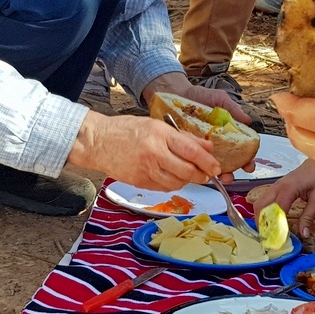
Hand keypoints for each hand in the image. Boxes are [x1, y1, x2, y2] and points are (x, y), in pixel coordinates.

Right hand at [68, 111, 221, 190]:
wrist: (98, 141)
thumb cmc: (127, 130)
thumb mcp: (157, 126)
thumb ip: (184, 138)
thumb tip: (207, 147)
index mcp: (160, 135)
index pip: (191, 151)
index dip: (207, 162)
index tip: (216, 167)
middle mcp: (154, 153)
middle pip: (187, 171)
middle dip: (201, 175)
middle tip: (206, 174)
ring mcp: (146, 170)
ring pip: (177, 183)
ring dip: (187, 180)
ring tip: (187, 173)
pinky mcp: (140, 182)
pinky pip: (164, 187)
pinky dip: (172, 184)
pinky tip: (171, 176)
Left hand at [141, 71, 254, 176]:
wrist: (176, 94)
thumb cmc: (198, 96)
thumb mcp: (218, 99)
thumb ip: (233, 109)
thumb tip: (247, 120)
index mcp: (227, 134)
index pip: (241, 151)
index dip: (246, 160)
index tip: (248, 165)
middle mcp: (216, 144)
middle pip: (229, 163)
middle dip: (232, 172)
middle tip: (230, 175)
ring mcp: (201, 148)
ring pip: (211, 166)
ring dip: (217, 174)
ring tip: (218, 176)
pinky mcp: (187, 149)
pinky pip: (192, 162)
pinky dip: (197, 168)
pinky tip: (200, 171)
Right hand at [252, 159, 314, 237]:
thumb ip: (309, 217)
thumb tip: (304, 233)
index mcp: (289, 188)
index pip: (276, 210)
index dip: (275, 225)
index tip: (278, 239)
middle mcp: (278, 186)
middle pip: (260, 206)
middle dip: (261, 222)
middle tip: (268, 237)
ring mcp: (276, 185)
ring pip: (260, 203)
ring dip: (261, 217)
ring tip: (268, 231)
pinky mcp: (277, 187)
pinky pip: (265, 200)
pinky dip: (265, 212)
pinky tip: (272, 221)